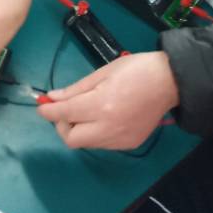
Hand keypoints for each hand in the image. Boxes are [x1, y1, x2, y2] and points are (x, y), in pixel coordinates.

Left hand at [37, 52, 179, 149]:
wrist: (171, 81)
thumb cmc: (137, 69)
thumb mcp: (104, 72)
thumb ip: (77, 88)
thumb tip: (53, 98)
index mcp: (101, 105)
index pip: (64, 114)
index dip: (48, 110)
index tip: (42, 106)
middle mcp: (108, 128)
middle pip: (71, 138)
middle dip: (63, 125)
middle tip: (66, 110)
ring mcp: (120, 139)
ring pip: (86, 143)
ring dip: (80, 129)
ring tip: (87, 111)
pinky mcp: (129, 144)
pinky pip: (103, 143)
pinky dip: (96, 133)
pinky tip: (105, 117)